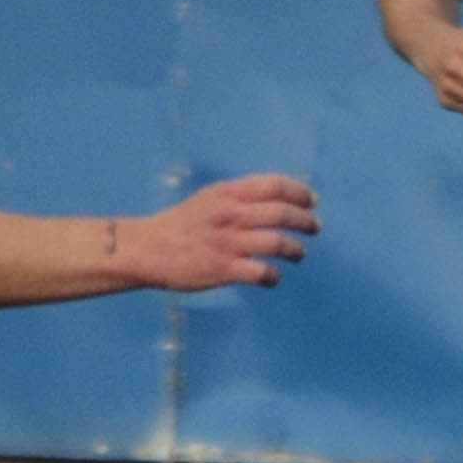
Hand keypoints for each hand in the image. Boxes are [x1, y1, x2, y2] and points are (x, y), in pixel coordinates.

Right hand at [113, 172, 318, 293]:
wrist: (148, 249)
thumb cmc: (183, 223)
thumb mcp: (210, 197)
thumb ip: (241, 195)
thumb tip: (280, 195)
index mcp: (227, 193)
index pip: (274, 185)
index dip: (300, 192)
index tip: (312, 201)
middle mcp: (229, 214)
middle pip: (282, 213)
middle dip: (305, 221)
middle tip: (314, 227)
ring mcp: (227, 242)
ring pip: (278, 243)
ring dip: (296, 249)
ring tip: (299, 253)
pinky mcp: (222, 269)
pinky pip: (262, 273)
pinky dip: (273, 276)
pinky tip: (272, 277)